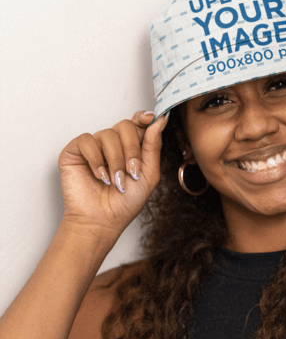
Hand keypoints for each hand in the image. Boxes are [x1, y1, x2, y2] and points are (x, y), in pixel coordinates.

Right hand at [58, 111, 168, 240]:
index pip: (136, 123)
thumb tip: (158, 120)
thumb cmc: (125, 203)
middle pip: (125, 126)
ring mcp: (93, 147)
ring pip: (107, 134)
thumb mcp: (149, 174)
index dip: (143, 118)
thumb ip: (153, 146)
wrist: (102, 220)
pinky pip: (87, 141)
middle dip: (131, 150)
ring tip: (114, 180)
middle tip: (132, 172)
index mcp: (130, 148)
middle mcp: (112, 144)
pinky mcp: (75, 151)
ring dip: (115, 160)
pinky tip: (99, 175)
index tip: (150, 118)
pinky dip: (96, 159)